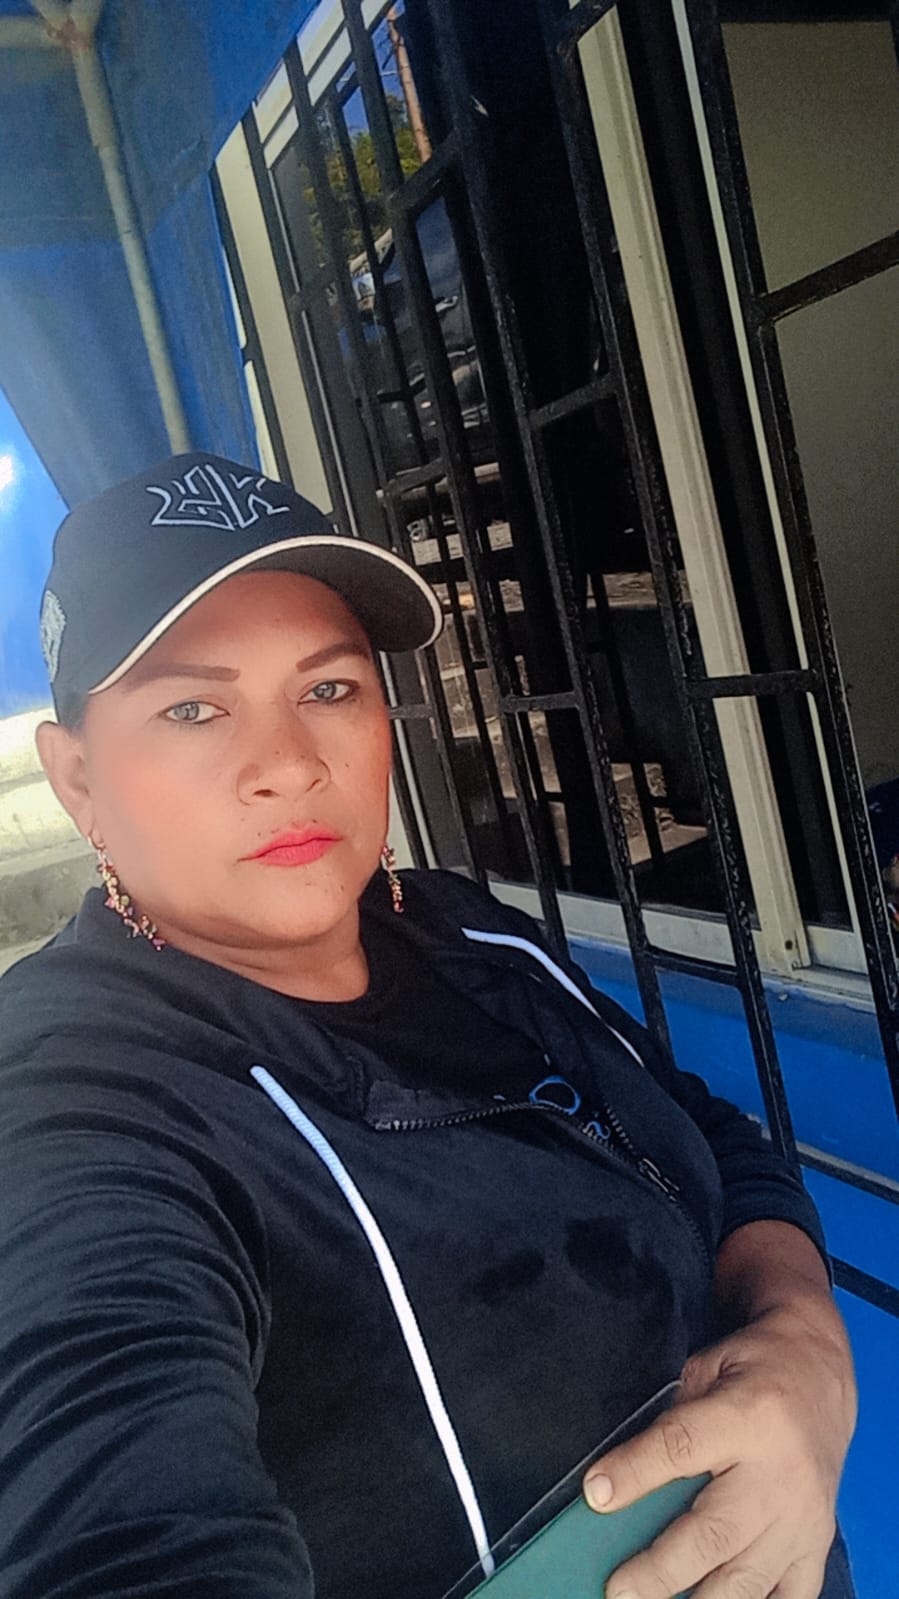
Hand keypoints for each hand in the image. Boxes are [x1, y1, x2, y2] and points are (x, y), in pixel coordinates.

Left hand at [583, 1297, 855, 1598]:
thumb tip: (622, 1481)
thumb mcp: (707, 1369)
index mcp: (748, 1415)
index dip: (634, 1473)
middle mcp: (780, 1472)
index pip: (681, 1448)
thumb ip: (671, 1422)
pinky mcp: (818, 1542)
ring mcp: (803, 1516)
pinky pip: (789, 1595)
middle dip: (660, 1569)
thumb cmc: (757, 1368)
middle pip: (713, 1533)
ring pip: (747, 1577)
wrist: (822, 1371)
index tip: (596, 1496)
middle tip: (619, 1589)